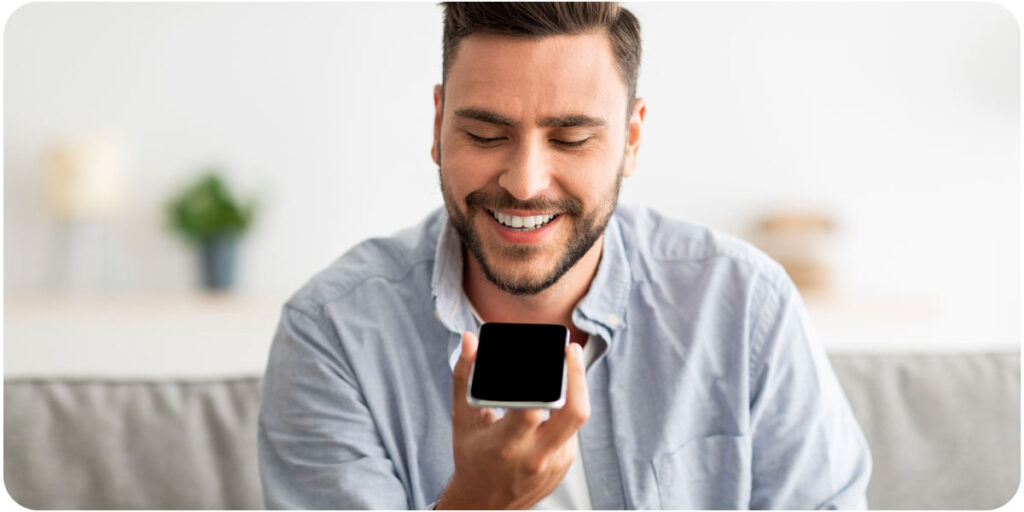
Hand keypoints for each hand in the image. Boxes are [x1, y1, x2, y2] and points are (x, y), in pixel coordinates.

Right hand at [436, 331, 590, 509]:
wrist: (486, 503)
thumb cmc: (472, 458)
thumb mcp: (463, 419)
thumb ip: (465, 376)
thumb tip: (470, 340)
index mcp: (506, 445)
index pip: (531, 410)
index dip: (541, 380)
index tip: (544, 353)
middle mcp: (535, 456)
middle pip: (574, 412)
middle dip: (577, 376)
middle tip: (570, 350)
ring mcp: (555, 462)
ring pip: (576, 417)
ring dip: (570, 390)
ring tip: (561, 369)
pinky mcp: (566, 464)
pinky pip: (571, 430)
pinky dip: (562, 411)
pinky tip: (549, 405)